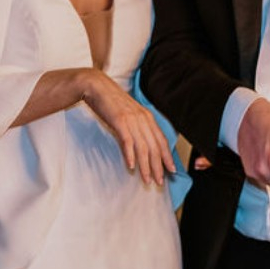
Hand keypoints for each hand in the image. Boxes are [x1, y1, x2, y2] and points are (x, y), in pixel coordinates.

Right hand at [82, 70, 175, 186]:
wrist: (97, 86)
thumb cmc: (112, 102)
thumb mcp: (130, 114)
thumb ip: (138, 127)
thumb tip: (142, 146)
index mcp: (148, 117)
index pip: (162, 140)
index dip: (167, 157)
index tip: (171, 170)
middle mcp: (143, 118)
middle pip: (155, 147)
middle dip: (159, 166)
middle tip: (160, 181)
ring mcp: (132, 119)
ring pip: (143, 147)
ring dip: (146, 166)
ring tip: (147, 179)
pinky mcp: (120, 121)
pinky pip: (127, 140)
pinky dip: (130, 155)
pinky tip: (131, 166)